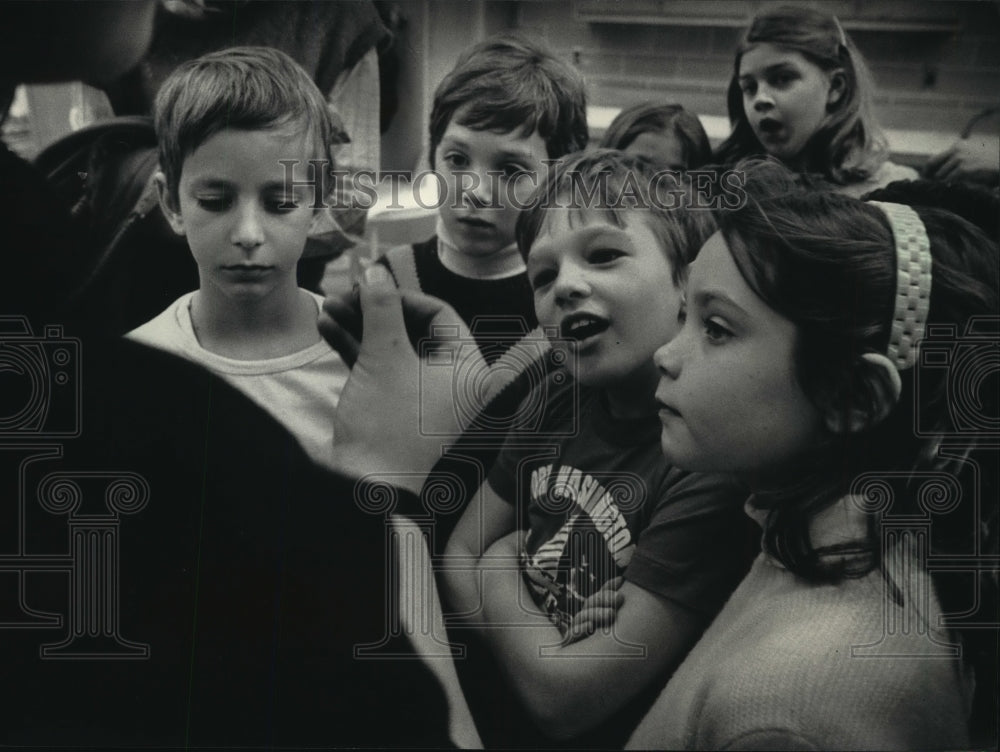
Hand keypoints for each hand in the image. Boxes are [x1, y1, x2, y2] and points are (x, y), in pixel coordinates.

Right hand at [318, 265, 488, 493]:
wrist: (366, 491)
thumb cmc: (387, 425)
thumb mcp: (384, 357)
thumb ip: (381, 309)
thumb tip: (375, 272)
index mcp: (467, 370)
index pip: (439, 314)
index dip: (401, 295)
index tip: (367, 285)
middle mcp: (451, 383)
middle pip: (413, 329)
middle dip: (375, 310)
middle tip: (342, 295)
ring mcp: (422, 398)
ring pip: (392, 348)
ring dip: (359, 326)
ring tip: (327, 309)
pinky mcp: (396, 410)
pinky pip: (380, 370)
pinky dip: (356, 350)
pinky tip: (326, 328)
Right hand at [563, 577, 624, 644]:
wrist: (581, 675)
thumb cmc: (601, 650)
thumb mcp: (609, 626)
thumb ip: (613, 605)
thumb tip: (622, 581)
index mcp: (592, 615)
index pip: (599, 596)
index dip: (608, 587)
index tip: (621, 580)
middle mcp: (583, 622)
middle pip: (590, 605)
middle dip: (605, 599)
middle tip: (620, 599)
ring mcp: (576, 634)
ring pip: (583, 618)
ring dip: (597, 613)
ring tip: (612, 614)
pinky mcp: (570, 647)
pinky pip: (573, 637)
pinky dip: (581, 630)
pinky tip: (590, 626)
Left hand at [924, 137, 999, 184]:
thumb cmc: (987, 163)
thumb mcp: (969, 156)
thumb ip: (953, 160)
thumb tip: (933, 173)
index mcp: (957, 145)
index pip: (934, 159)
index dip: (927, 171)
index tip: (925, 179)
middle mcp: (956, 149)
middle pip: (931, 164)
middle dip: (929, 176)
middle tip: (930, 185)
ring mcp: (960, 158)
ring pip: (940, 175)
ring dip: (943, 182)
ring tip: (949, 185)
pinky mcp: (964, 169)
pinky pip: (949, 180)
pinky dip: (950, 185)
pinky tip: (956, 186)